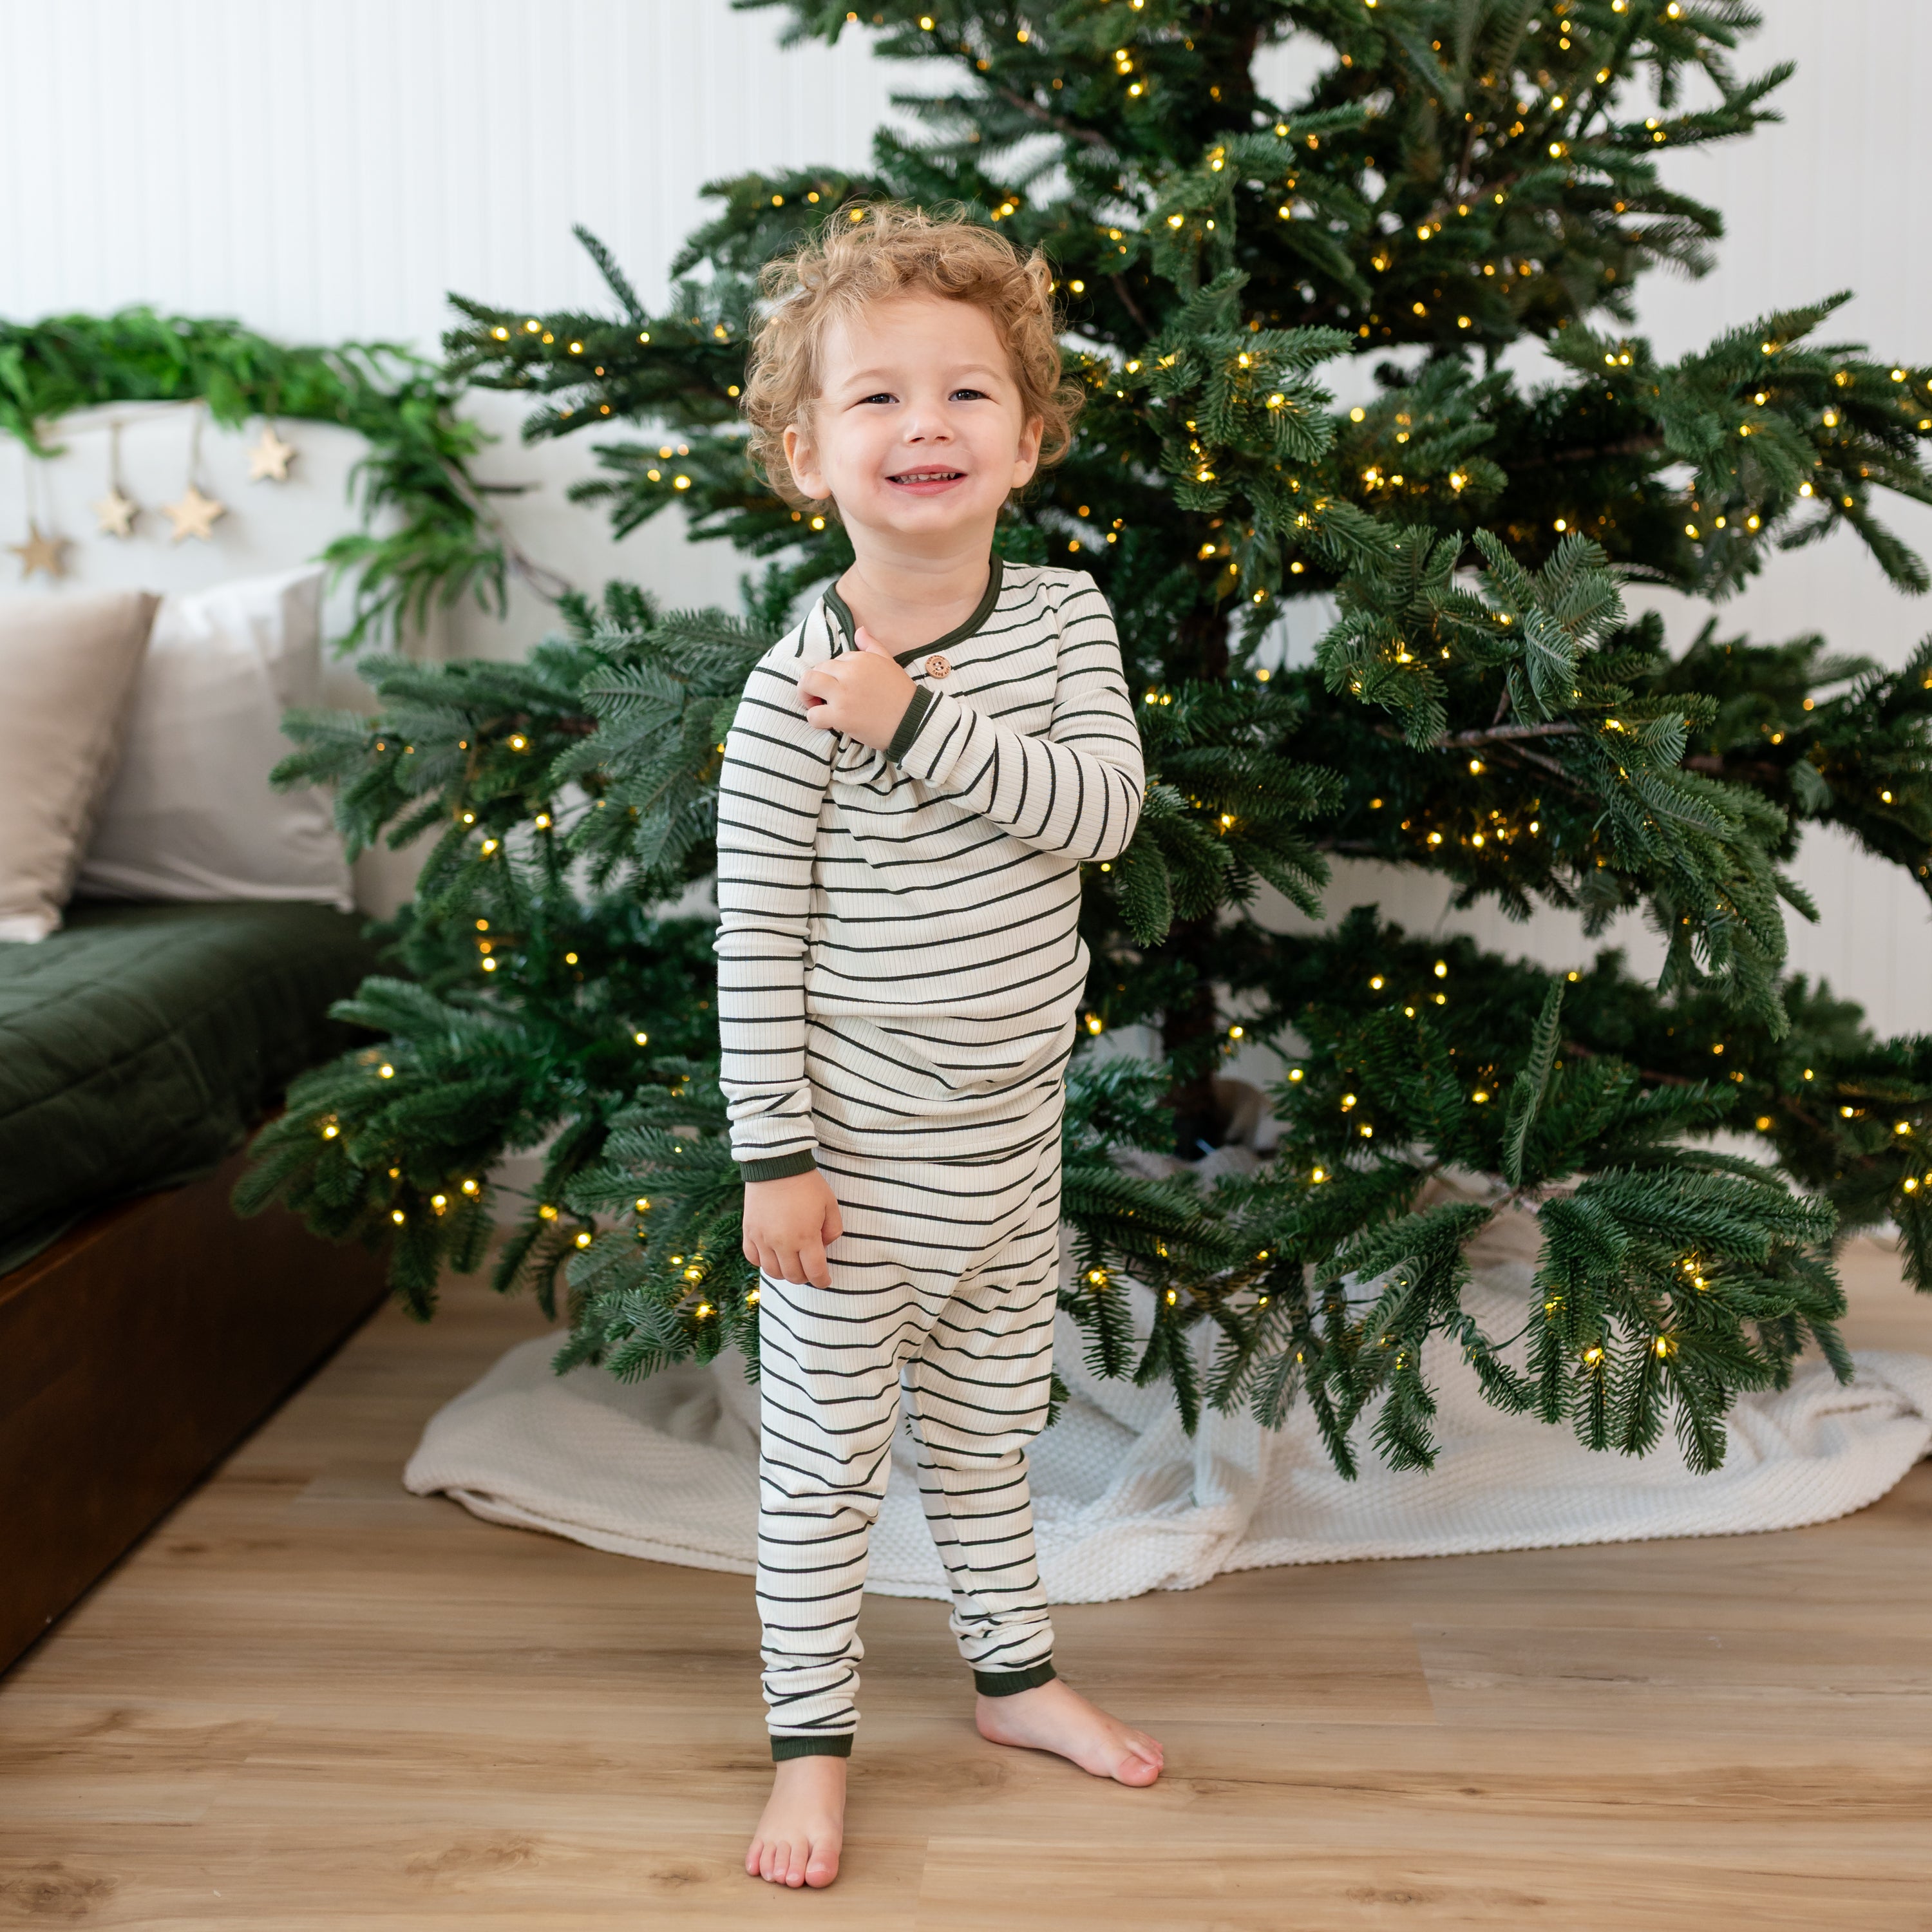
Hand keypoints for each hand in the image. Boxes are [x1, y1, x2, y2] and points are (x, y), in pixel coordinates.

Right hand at [742, 1168, 843, 1287]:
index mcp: (806, 1237)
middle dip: (805, 1277)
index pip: (815, 1272)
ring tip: (791, 1263)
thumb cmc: (807, 1184)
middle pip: (794, 1276)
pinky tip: (772, 1255)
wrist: (776, 1165)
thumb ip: (833, 1230)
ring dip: (784, 1272)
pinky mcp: (749, 1232)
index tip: (825, 1281)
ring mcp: (763, 1239)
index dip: (822, 1281)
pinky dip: (763, 1262)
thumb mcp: (830, 1204)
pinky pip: (753, 1258)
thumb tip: (824, 1247)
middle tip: (809, 1269)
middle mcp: (783, 1243)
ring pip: (772, 1272)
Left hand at [798, 625, 916, 751]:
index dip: (833, 675)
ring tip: (815, 705)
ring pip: (808, 684)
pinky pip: (813, 714)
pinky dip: (814, 718)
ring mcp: (843, 694)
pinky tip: (825, 721)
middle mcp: (850, 672)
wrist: (913, 722)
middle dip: (815, 683)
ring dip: (806, 694)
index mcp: (861, 658)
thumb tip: (859, 630)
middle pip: (817, 670)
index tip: (841, 687)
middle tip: (822, 697)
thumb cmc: (902, 695)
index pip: (834, 660)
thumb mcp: (890, 663)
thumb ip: (872, 646)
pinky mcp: (841, 716)